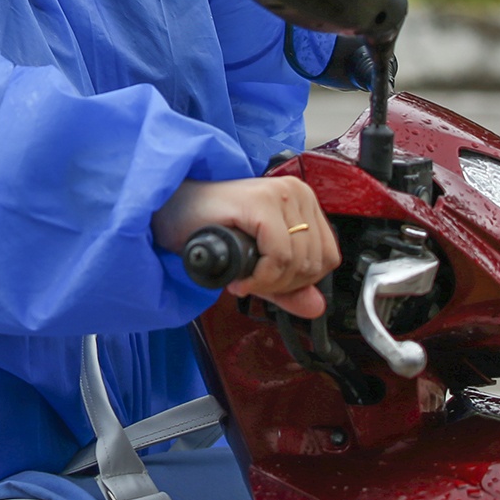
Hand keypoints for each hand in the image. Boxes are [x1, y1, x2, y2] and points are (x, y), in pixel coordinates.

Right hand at [152, 175, 339, 317]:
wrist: (171, 212)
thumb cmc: (208, 228)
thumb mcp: (257, 262)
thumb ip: (287, 286)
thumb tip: (316, 306)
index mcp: (303, 201)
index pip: (328, 257)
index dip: (299, 283)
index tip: (268, 284)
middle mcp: (297, 192)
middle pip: (315, 263)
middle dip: (282, 286)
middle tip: (251, 283)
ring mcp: (280, 194)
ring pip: (299, 262)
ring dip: (268, 284)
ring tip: (244, 280)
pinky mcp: (262, 202)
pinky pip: (279, 257)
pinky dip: (260, 278)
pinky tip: (240, 278)